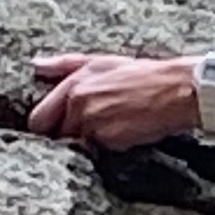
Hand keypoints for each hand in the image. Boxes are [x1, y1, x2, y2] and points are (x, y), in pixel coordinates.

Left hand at [27, 52, 199, 154]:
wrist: (177, 90)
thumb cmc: (143, 75)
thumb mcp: (102, 62)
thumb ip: (65, 65)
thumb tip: (37, 66)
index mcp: (73, 84)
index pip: (39, 118)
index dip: (48, 127)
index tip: (60, 128)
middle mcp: (77, 103)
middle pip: (52, 136)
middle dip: (63, 137)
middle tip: (84, 134)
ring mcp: (91, 122)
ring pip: (74, 146)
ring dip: (86, 144)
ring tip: (109, 131)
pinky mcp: (107, 139)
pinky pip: (95, 152)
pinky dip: (104, 149)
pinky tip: (121, 136)